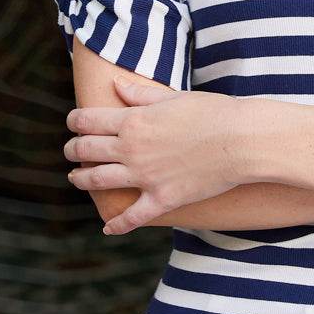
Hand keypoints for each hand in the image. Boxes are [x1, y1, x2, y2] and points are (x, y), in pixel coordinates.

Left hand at [63, 79, 280, 234]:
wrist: (242, 140)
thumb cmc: (213, 112)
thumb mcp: (174, 97)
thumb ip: (140, 94)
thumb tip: (115, 84)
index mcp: (134, 120)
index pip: (87, 120)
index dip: (75, 121)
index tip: (73, 122)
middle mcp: (132, 149)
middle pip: (85, 150)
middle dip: (72, 149)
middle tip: (71, 150)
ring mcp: (145, 177)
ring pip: (97, 181)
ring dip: (81, 180)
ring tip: (77, 178)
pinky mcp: (162, 199)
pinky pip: (131, 217)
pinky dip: (116, 225)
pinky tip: (108, 228)